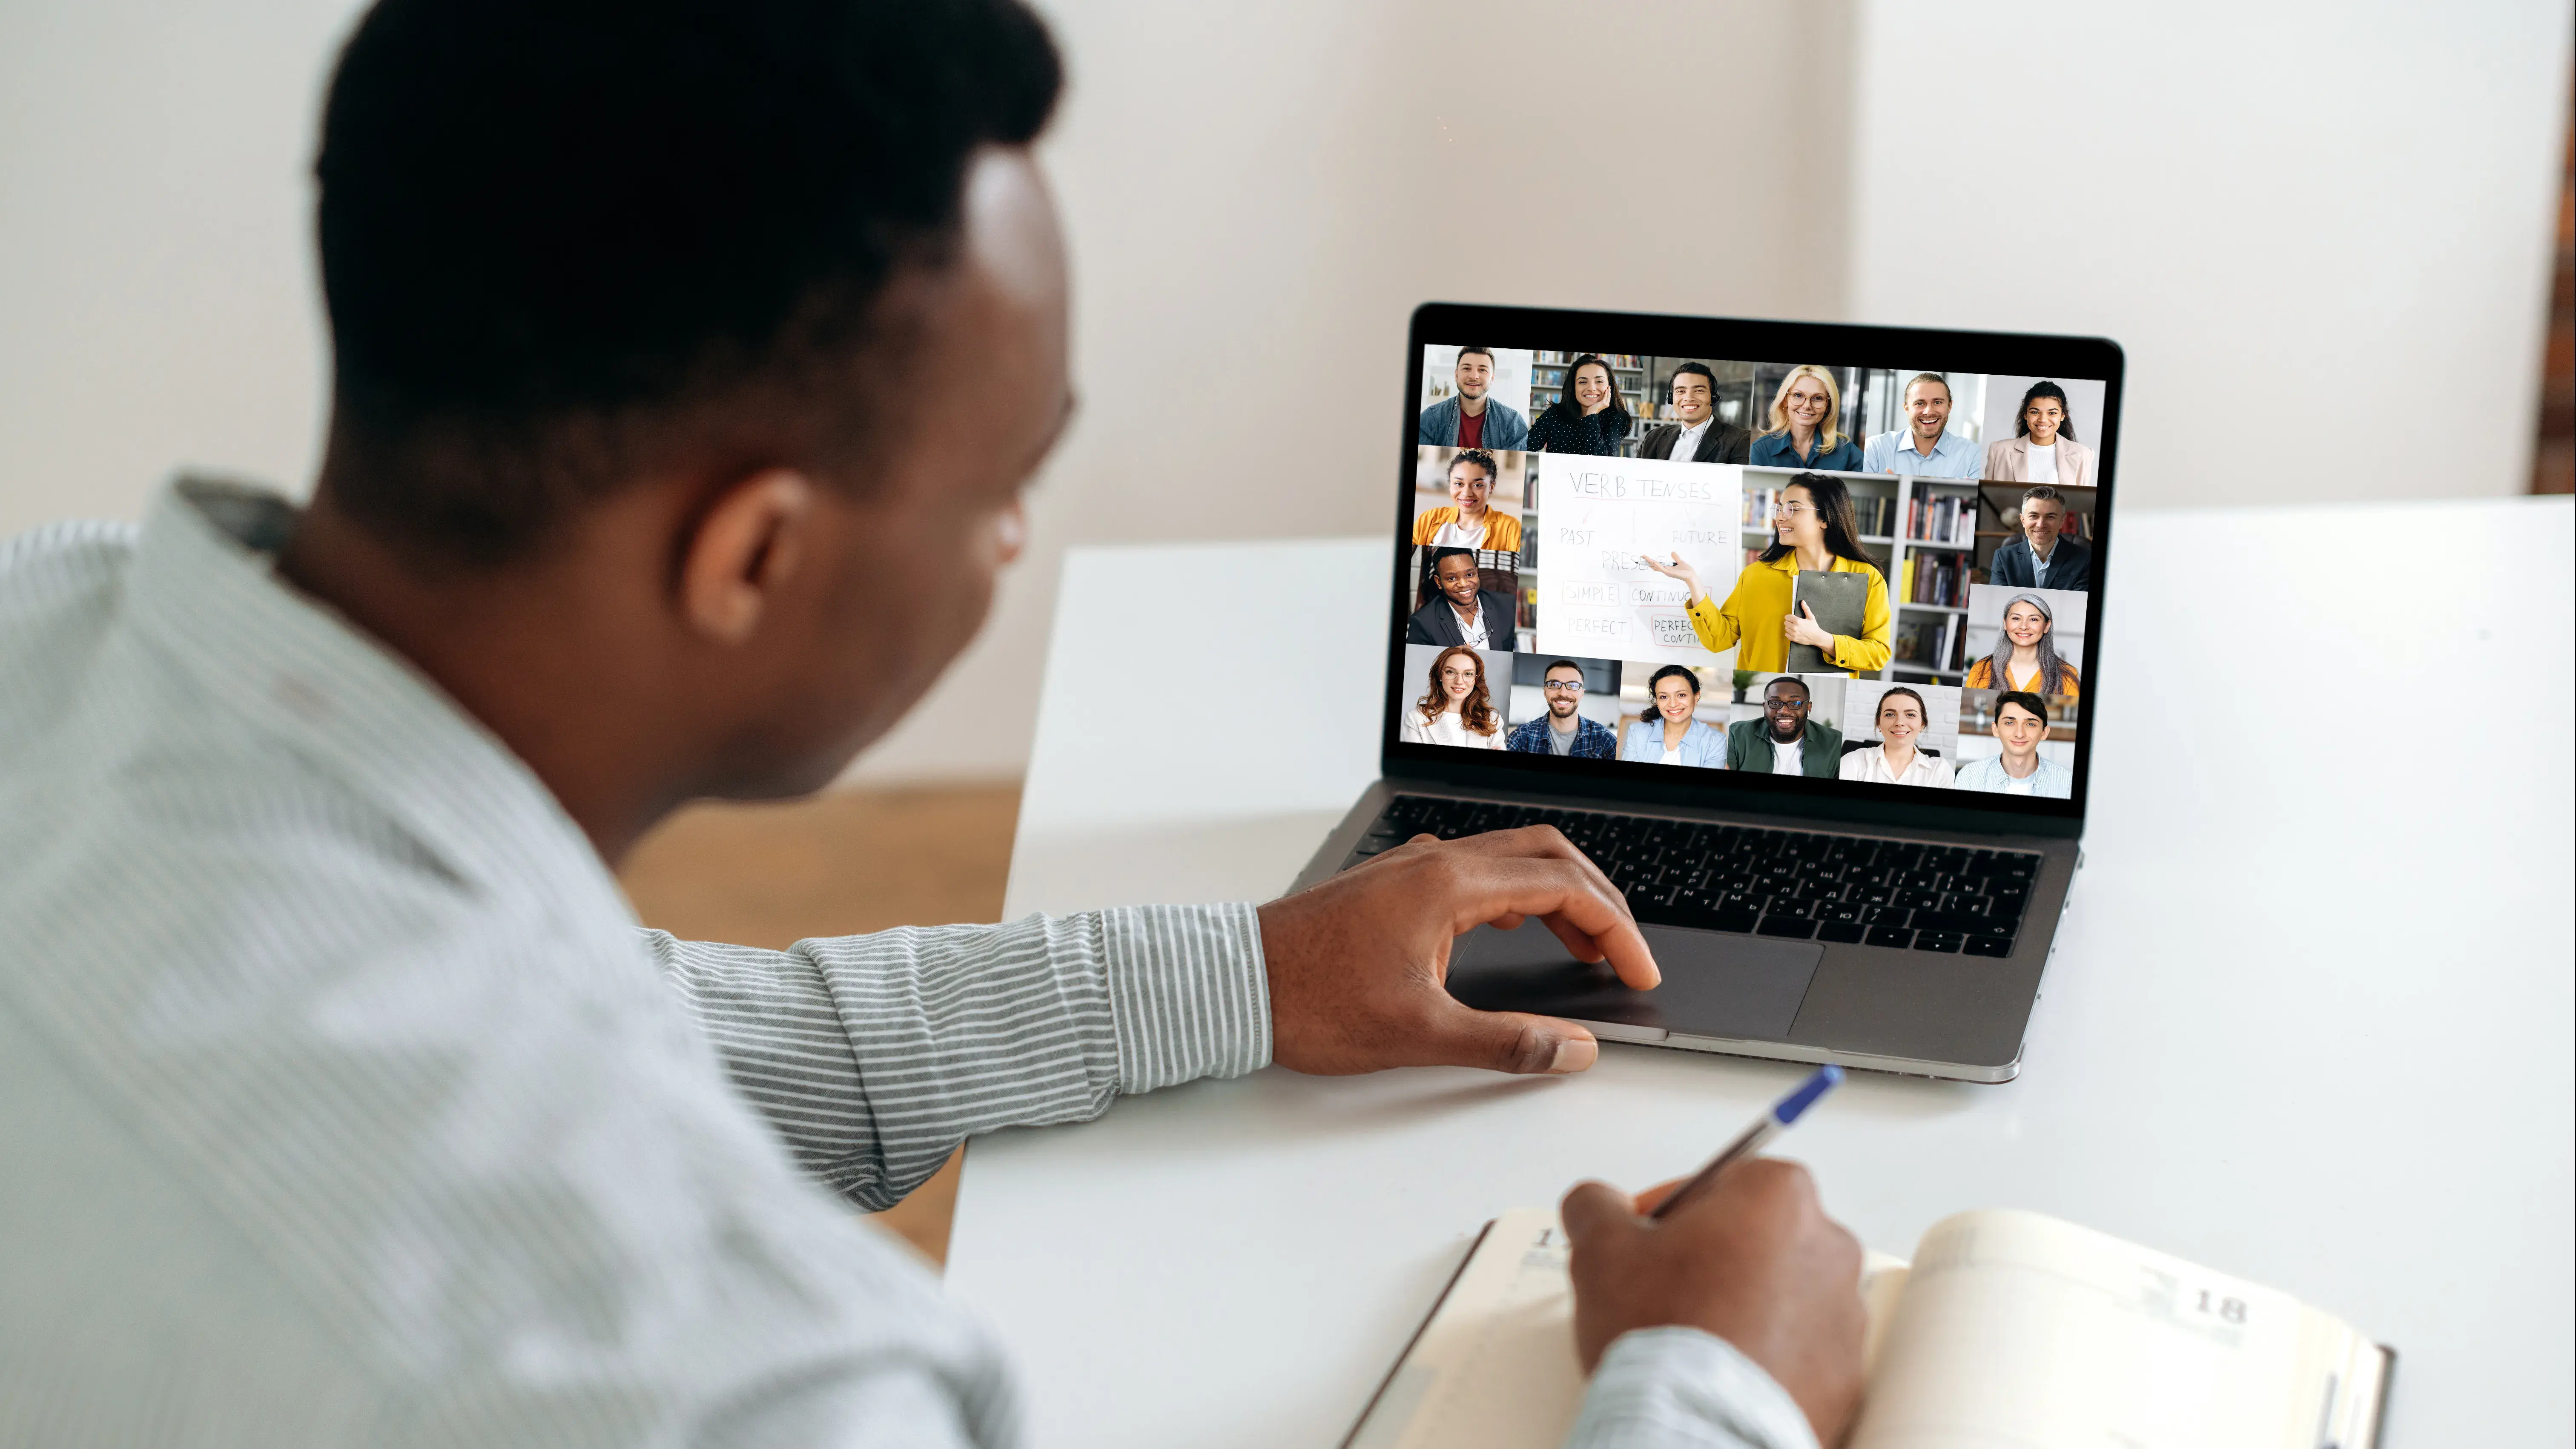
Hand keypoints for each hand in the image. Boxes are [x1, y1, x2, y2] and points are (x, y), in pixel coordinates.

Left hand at [1256, 826, 1658, 1075]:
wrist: (1231, 984)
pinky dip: (1514, 900)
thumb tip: (1573, 1049)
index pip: (1564, 886)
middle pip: (1546, 854)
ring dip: (1556, 898)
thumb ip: (1506, 1043)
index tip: (1637, 972)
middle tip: (1622, 953)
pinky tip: (1515, 935)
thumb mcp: (1419, 1034)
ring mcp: (1411, 870)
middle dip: (1597, 901)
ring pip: (1509, 861)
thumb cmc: (1308, 1001)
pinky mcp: (1393, 888)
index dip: (1615, 929)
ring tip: (1582, 950)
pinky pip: (1474, 875)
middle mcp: (1433, 863)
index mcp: (1449, 885)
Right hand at [1561, 1158, 1865, 1443]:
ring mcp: (1844, 1315)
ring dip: (1741, 1305)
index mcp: (1778, 1197)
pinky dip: (1766, 1355)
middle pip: (1756, 1236)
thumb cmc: (1664, 1332)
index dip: (1673, 1210)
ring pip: (1779, 1293)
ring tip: (1691, 1338)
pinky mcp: (1846, 1375)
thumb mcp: (1600, 1248)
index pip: (1721, 1180)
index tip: (1646, 1238)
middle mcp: (1827, 1247)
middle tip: (1663, 1290)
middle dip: (1712, 1257)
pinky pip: (1800, 1351)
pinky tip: (1720, 1372)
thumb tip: (1597, 1203)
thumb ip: (1595, 1205)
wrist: (1701, 1427)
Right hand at [1636, 551, 1704, 603]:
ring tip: (1645, 558)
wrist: (1691, 576)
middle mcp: (1666, 570)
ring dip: (1651, 562)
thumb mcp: (1680, 562)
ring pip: (1657, 566)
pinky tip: (1653, 562)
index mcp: (1668, 568)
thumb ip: (1676, 558)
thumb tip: (1672, 552)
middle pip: (1655, 565)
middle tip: (1642, 557)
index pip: (1658, 564)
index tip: (1646, 557)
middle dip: (1648, 561)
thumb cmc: (1686, 571)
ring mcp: (1667, 572)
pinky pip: (1662, 569)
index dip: (1651, 561)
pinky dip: (1657, 566)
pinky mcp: (1669, 573)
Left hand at [1781, 601, 1832, 650]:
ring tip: (1795, 628)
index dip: (1790, 617)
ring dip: (1789, 627)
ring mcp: (1793, 634)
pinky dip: (1789, 633)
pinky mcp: (1793, 639)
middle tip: (1795, 623)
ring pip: (1786, 628)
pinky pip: (1786, 634)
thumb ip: (1806, 609)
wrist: (1816, 637)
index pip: (1787, 617)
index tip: (1793, 618)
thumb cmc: (1814, 627)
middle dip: (1789, 622)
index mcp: (1798, 621)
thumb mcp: (1811, 617)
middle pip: (1785, 622)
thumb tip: (1802, 601)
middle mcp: (1794, 627)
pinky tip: (1794, 632)